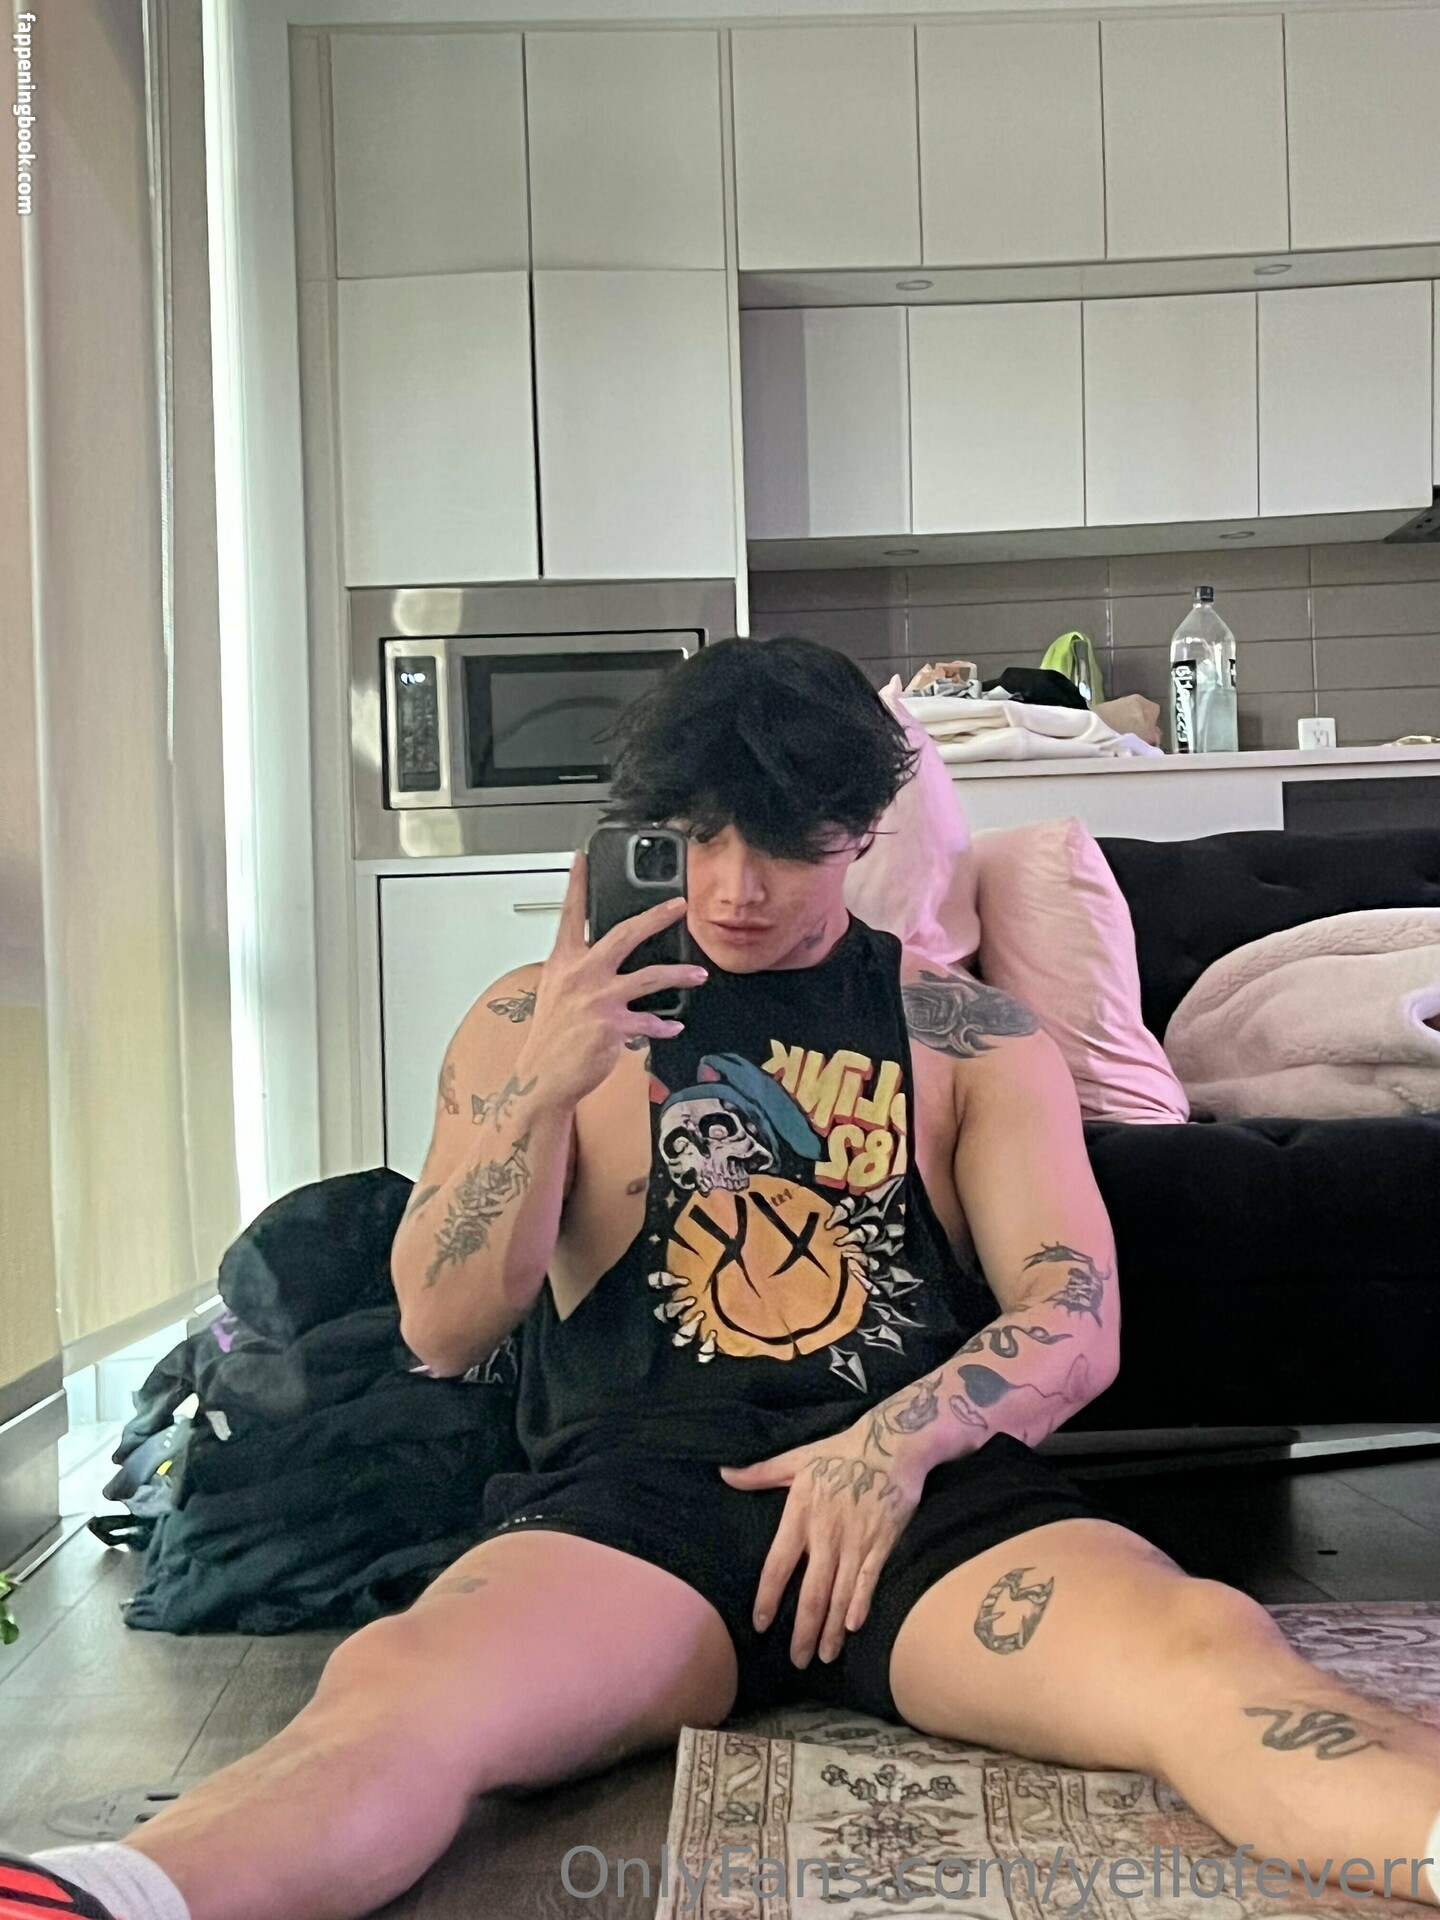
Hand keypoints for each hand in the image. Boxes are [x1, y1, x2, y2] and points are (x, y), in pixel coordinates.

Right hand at [515, 855, 707, 1110]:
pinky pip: (650, 1021)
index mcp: (563, 961)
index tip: (582, 858)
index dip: (577, 883)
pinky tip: (674, 1025)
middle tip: (678, 906)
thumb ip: (579, 970)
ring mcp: (598, 999)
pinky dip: (665, 1024)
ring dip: (678, 974)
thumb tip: (607, 958)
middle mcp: (581, 974)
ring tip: (698, 974)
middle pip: (625, 933)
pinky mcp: (613, 1026)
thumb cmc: (550, 1037)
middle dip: (656, 916)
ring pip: (649, 976)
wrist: (542, 1077)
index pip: (570, 913)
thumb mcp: (555, 992)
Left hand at [719, 1421, 926, 1666]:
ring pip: (840, 1593)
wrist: (892, 1445)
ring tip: (824, 1656)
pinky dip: (861, 1604)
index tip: (760, 1625)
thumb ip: (760, 1473)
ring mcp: (855, 1541)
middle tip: (796, 1660)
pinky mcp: (882, 1543)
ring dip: (831, 1629)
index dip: (768, 1597)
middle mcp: (826, 1534)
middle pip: (811, 1592)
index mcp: (800, 1514)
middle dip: (803, 1630)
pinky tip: (854, 1627)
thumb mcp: (796, 1458)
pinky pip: (870, 1580)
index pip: (778, 1564)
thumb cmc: (840, 1451)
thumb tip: (724, 1474)